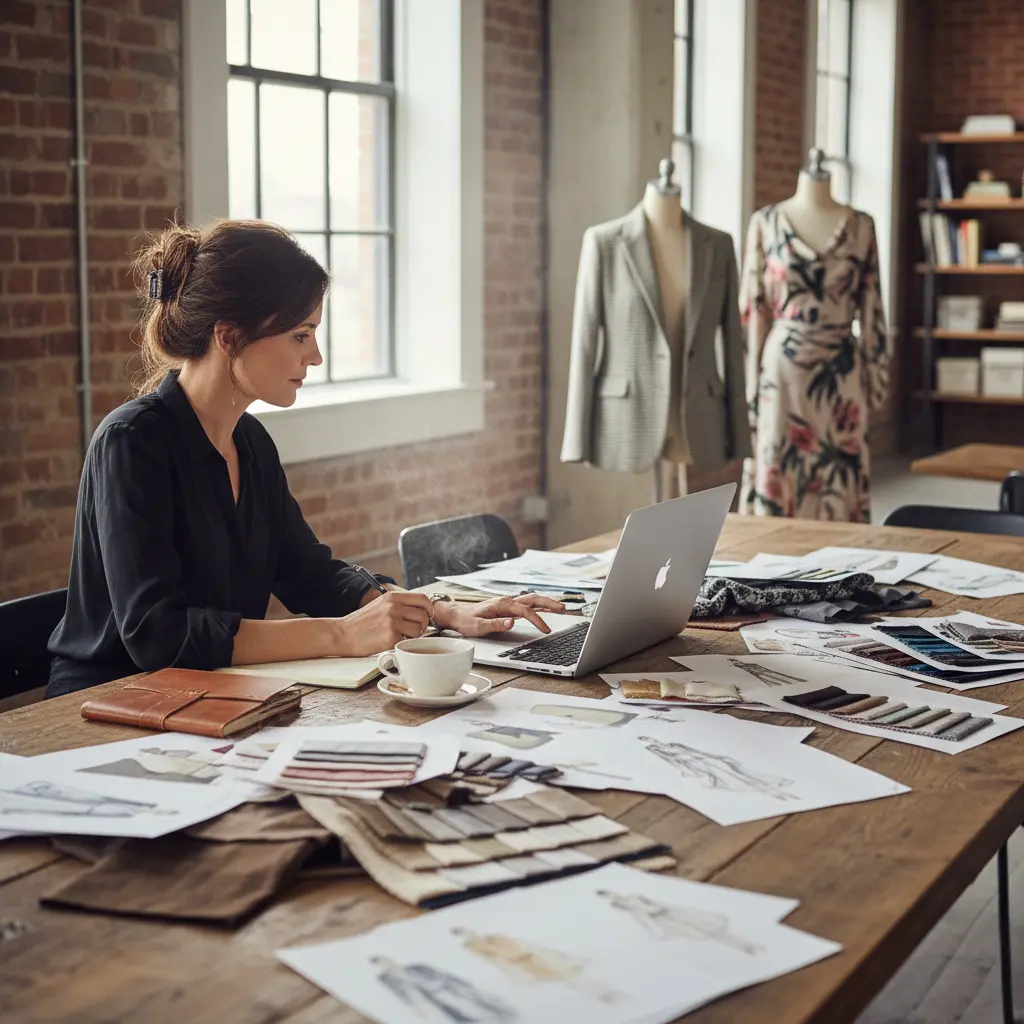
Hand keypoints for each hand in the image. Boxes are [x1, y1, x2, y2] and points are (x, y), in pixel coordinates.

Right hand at [336, 591, 433, 654]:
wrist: (342, 634)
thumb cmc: (361, 623)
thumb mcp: (380, 605)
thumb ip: (399, 605)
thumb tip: (421, 611)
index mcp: (393, 597)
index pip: (423, 599)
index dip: (428, 609)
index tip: (426, 616)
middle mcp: (394, 607)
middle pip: (424, 615)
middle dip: (423, 625)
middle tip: (413, 630)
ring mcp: (393, 621)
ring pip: (419, 629)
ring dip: (414, 636)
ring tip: (401, 636)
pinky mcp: (390, 637)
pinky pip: (408, 641)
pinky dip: (403, 644)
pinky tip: (391, 642)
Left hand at [437, 593, 566, 637]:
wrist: (456, 614)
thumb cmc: (466, 620)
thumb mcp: (478, 626)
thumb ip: (495, 624)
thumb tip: (511, 623)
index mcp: (502, 604)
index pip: (525, 611)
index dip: (537, 620)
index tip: (546, 629)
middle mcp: (507, 601)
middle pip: (533, 599)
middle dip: (549, 603)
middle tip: (563, 609)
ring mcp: (508, 603)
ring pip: (532, 599)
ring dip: (546, 602)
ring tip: (561, 608)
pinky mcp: (507, 607)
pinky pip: (527, 604)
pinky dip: (539, 605)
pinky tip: (545, 609)